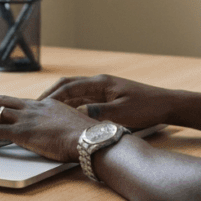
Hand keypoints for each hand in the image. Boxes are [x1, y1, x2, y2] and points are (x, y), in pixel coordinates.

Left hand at [0, 95, 94, 161]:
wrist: (90, 138)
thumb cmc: (88, 137)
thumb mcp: (75, 127)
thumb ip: (65, 127)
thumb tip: (66, 136)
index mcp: (47, 104)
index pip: (19, 102)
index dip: (5, 108)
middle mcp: (34, 107)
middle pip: (1, 101)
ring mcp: (26, 118)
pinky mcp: (21, 132)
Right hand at [38, 74, 174, 129]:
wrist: (166, 105)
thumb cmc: (146, 108)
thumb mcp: (120, 113)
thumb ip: (96, 113)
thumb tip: (74, 114)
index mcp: (101, 83)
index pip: (69, 86)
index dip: (52, 96)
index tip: (38, 105)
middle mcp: (99, 83)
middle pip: (68, 87)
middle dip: (51, 96)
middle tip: (35, 107)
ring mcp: (103, 90)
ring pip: (75, 95)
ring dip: (60, 102)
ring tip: (44, 113)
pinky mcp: (107, 98)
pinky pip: (84, 101)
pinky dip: (72, 107)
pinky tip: (65, 118)